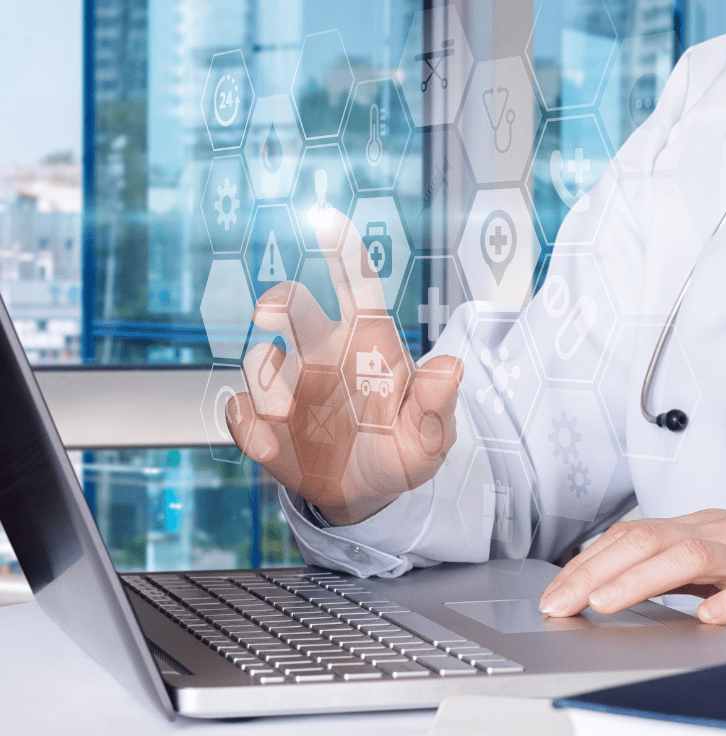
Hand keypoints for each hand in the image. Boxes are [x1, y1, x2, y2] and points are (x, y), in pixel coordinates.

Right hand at [224, 211, 462, 525]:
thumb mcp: (429, 436)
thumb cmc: (401, 451)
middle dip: (278, 300)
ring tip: (287, 415)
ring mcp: (288, 385)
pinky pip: (241, 413)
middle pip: (293, 306)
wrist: (366, 495)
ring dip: (266, 382)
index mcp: (367, 343)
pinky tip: (270, 446)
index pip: (355, 285)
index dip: (342, 251)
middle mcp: (322, 353)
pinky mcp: (262, 424)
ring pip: (259, 361)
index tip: (324, 218)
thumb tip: (451, 368)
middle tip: (271, 313)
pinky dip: (248, 426)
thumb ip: (435, 404)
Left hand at [539, 508, 725, 635]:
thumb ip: (672, 567)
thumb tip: (611, 584)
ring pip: (691, 557)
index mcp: (697, 528)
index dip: (586, 564)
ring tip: (607, 602)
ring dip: (641, 579)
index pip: (629, 537)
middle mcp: (719, 535)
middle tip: (560, 603)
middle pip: (648, 541)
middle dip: (595, 572)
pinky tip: (708, 617)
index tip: (553, 594)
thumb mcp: (717, 554)